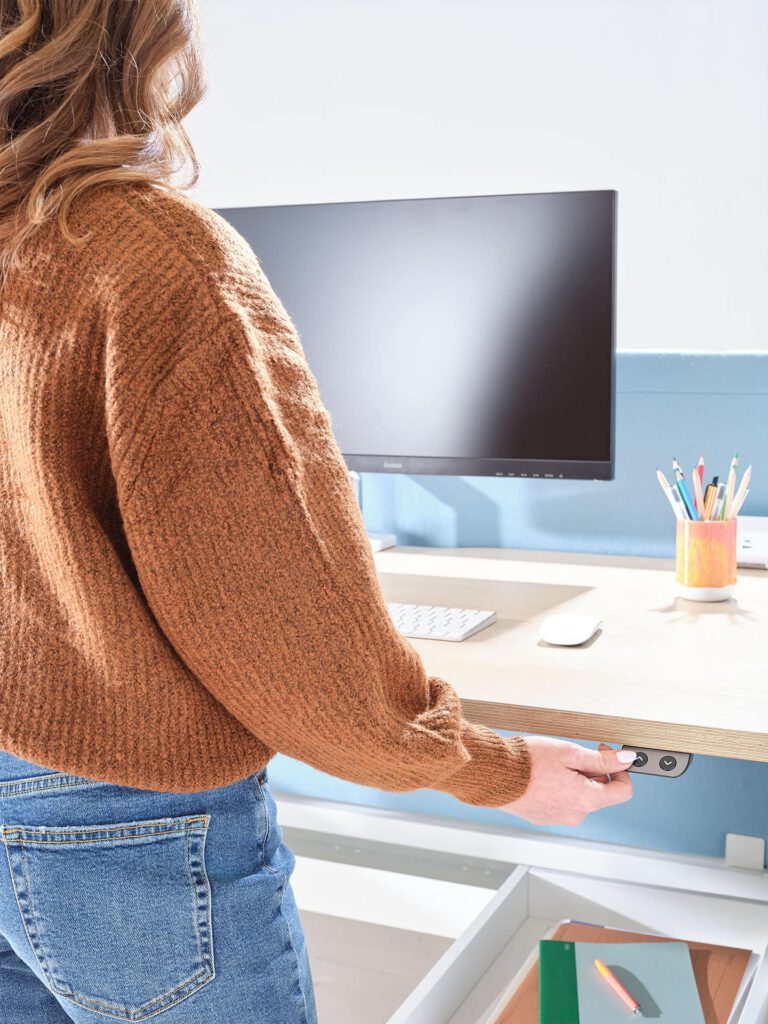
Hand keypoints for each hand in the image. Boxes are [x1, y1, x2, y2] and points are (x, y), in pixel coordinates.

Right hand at [501, 738, 634, 825]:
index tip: (607, 754)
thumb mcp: (569, 753)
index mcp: (586, 800)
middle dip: (593, 772)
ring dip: (574, 780)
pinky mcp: (543, 817)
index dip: (620, 770)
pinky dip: (558, 788)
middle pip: (599, 794)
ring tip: (552, 764)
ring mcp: (558, 818)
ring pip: (579, 797)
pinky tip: (542, 775)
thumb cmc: (529, 763)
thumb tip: (627, 760)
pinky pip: (561, 802)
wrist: (493, 775)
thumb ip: (602, 760)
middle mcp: (575, 815)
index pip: (623, 792)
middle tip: (572, 754)